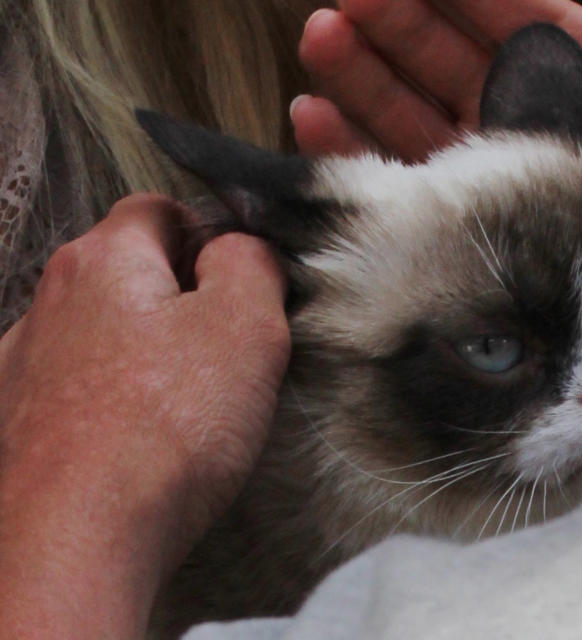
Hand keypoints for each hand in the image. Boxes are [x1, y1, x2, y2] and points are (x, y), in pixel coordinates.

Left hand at [0, 194, 289, 638]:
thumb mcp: (248, 326)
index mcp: (105, 258)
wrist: (75, 541)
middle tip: (225, 355)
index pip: (161, 209)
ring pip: (102, 330)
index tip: (241, 294)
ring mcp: (23, 361)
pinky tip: (133, 438)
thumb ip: (251, 263)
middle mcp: (50, 297)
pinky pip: (78, 385)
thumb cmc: (168, 429)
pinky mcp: (16, 419)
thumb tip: (238, 248)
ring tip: (182, 409)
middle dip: (180, 300)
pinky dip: (108, 397)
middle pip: (129, 272)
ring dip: (142, 352)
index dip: (211, 240)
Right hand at [294, 0, 581, 387]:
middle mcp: (532, 119)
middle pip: (449, 55)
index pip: (507, 13)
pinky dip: (363, 148)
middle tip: (343, 0)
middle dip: (395, 22)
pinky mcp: (483, 227)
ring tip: (321, 43)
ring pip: (419, 109)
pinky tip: (321, 118)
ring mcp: (503, 174)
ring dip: (366, 76)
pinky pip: (412, 179)